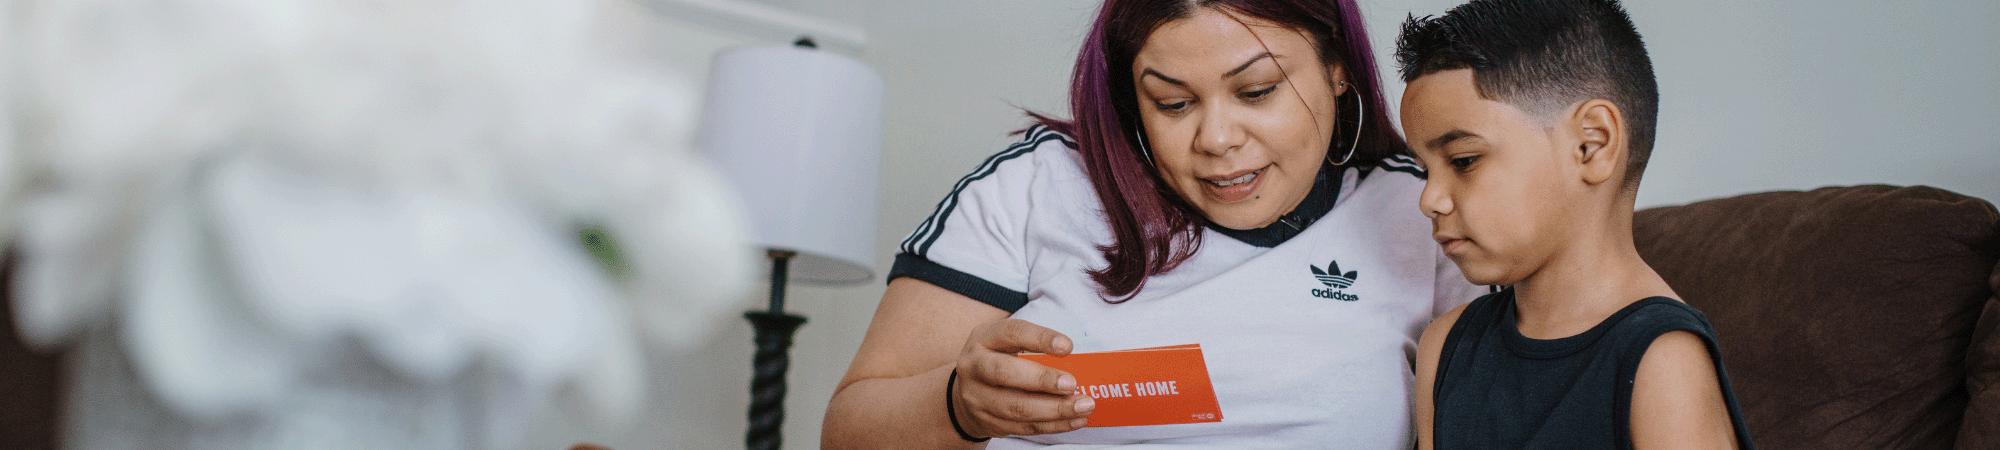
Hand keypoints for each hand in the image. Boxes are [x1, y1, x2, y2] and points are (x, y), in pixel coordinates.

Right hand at [951, 319, 1095, 437]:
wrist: (968, 390)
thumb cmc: (999, 359)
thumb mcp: (1008, 343)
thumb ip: (1035, 349)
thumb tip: (1076, 364)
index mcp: (983, 338)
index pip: (1012, 333)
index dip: (1040, 338)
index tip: (1067, 346)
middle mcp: (974, 366)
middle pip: (1005, 374)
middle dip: (1042, 380)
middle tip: (1072, 384)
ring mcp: (977, 397)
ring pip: (1016, 407)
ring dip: (1055, 410)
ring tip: (1082, 406)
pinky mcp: (987, 422)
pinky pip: (1023, 427)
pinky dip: (1053, 425)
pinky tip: (1074, 420)